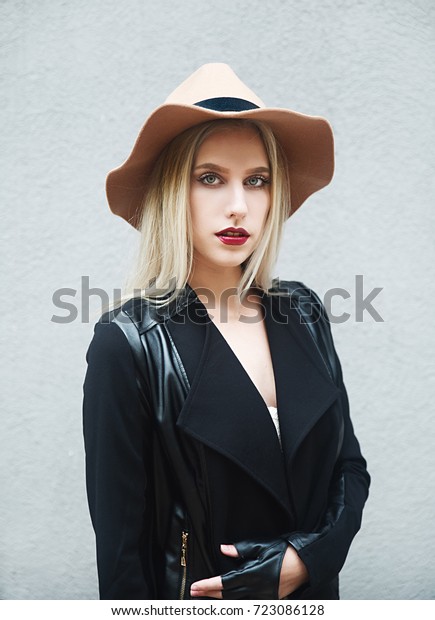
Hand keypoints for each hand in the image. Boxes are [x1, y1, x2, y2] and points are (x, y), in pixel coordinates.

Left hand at [190, 540, 307, 598]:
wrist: (306, 565)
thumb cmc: (285, 552)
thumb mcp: (262, 546)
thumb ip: (241, 550)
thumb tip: (224, 550)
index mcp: (253, 575)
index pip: (225, 583)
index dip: (208, 585)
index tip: (196, 586)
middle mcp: (257, 590)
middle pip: (227, 596)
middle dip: (209, 594)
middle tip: (195, 592)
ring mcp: (263, 598)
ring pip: (236, 602)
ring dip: (220, 599)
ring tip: (207, 596)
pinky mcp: (269, 601)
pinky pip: (247, 603)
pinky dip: (235, 601)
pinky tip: (228, 599)